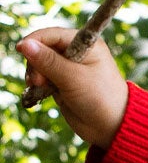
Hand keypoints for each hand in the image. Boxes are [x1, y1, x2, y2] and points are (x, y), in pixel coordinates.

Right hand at [16, 28, 128, 149]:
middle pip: (43, 48)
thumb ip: (48, 62)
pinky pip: (43, 78)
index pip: (52, 34)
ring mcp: (69, 69)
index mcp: (85, 44)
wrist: (111, 128)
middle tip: (38, 80)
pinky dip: (38, 84)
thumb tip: (25, 44)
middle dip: (35, 62)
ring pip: (40, 64)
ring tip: (39, 86)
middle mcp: (76, 53)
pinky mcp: (63, 83)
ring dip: (35, 74)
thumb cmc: (100, 99)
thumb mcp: (73, 78)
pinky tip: (39, 92)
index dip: (35, 40)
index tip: (21, 50)